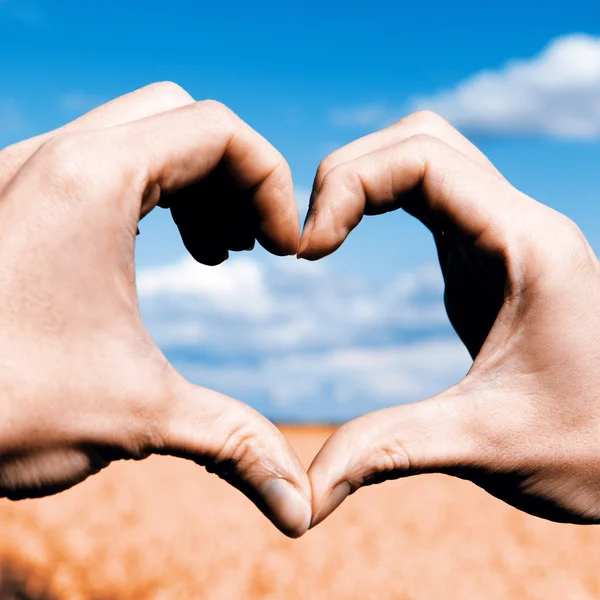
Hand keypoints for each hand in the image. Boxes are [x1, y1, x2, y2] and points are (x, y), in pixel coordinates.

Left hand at [0, 83, 310, 537]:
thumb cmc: (0, 408)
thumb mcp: (137, 416)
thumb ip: (234, 444)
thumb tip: (301, 506)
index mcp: (92, 180)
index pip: (219, 130)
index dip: (273, 184)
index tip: (285, 251)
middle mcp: (53, 157)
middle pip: (182, 119)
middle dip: (236, 177)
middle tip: (253, 247)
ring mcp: (26, 173)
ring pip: (141, 136)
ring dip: (196, 183)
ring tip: (219, 253)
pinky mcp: (13, 200)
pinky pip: (102, 164)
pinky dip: (152, 194)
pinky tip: (160, 254)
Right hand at [300, 110, 599, 526]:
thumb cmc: (593, 449)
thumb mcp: (489, 446)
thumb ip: (390, 452)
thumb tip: (305, 497)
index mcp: (526, 246)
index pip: (424, 159)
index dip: (349, 185)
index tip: (307, 250)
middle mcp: (516, 224)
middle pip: (420, 141)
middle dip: (348, 172)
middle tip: (308, 239)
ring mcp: (502, 236)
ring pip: (424, 159)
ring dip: (363, 180)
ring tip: (321, 237)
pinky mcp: (486, 258)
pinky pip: (427, 197)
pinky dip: (378, 201)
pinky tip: (349, 240)